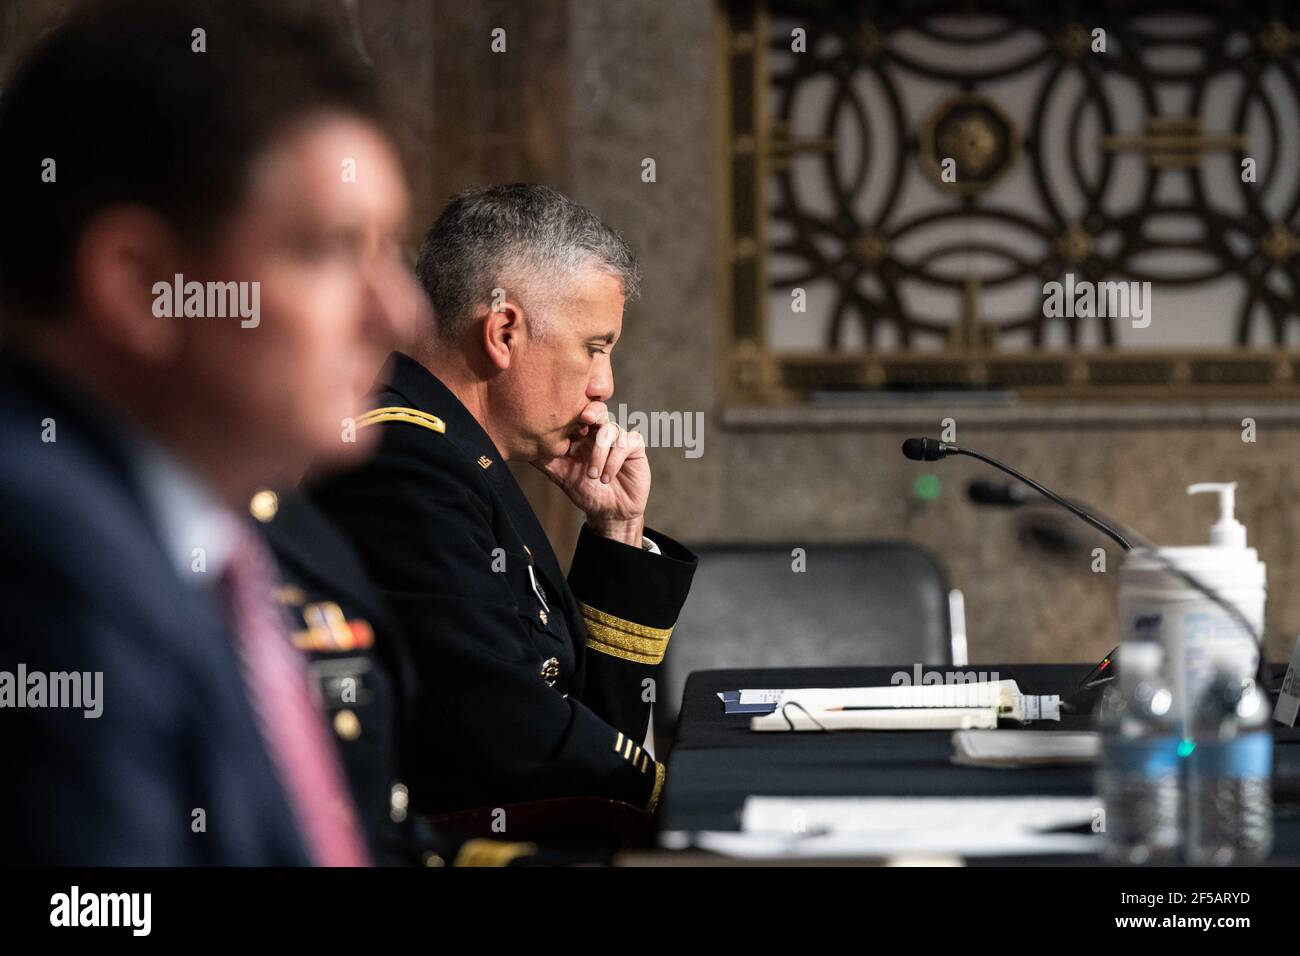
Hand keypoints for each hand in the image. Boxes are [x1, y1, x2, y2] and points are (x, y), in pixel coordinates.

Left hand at [533, 402, 649, 545]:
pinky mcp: (634, 447)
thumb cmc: (586, 492)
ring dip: (599, 453)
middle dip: (592, 413)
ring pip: (610, 430)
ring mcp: (618, 438)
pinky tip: (606, 477)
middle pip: (598, 410)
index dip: (572, 414)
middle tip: (586, 419)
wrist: (610, 513)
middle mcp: (600, 433)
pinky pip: (626, 442)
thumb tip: (522, 446)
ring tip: (593, 476)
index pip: (577, 413)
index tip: (564, 425)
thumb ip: (545, 459)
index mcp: (582, 435)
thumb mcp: (561, 476)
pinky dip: (614, 460)